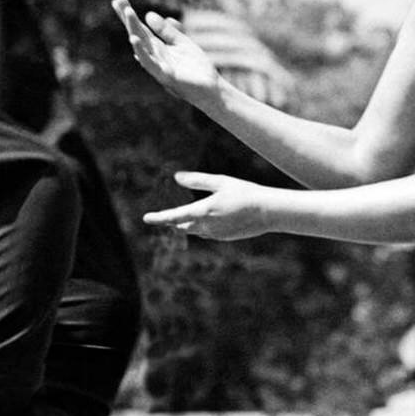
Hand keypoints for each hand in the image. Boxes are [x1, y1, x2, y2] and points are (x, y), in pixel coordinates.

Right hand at [111, 0, 219, 106]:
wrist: (212, 90)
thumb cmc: (197, 69)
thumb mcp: (183, 43)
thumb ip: (168, 31)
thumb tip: (148, 15)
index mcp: (159, 48)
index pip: (141, 28)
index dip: (129, 16)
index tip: (118, 0)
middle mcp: (155, 56)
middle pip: (137, 34)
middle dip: (127, 18)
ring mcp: (158, 67)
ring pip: (142, 46)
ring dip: (134, 29)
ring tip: (128, 11)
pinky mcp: (166, 76)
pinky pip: (150, 63)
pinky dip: (141, 52)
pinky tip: (134, 40)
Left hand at [142, 171, 273, 240]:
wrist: (268, 212)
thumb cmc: (245, 192)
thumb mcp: (220, 182)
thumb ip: (197, 180)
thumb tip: (176, 177)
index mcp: (204, 211)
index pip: (175, 216)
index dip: (159, 217)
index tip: (146, 218)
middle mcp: (207, 226)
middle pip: (182, 225)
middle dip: (173, 221)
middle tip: (162, 217)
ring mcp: (216, 234)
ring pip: (194, 230)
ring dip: (187, 224)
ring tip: (179, 220)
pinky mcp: (224, 237)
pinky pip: (207, 232)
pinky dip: (202, 226)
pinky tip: (207, 220)